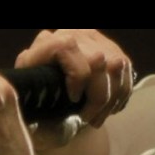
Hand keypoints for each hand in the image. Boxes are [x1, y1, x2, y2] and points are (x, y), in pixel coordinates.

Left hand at [16, 29, 133, 153]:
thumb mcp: (27, 98)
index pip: (67, 48)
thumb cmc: (34, 98)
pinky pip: (127, 70)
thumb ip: (32, 99)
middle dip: (98, 98)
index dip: (75, 76)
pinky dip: (121, 94)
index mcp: (50, 43)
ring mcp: (97, 40)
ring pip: (117, 67)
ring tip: (97, 119)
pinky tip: (109, 109)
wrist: (48, 90)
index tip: (73, 100)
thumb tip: (40, 117)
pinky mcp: (113, 50)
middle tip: (88, 120)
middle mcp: (75, 34)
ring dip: (111, 100)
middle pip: (99, 62)